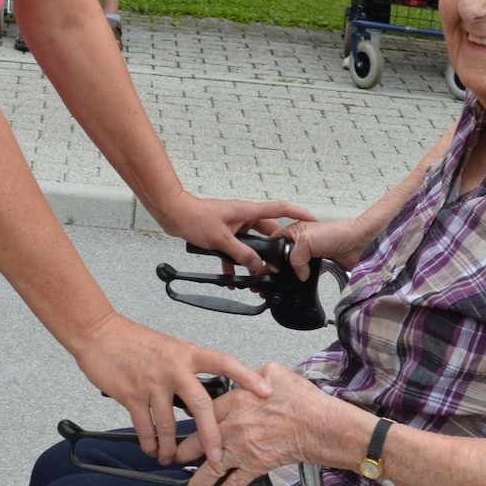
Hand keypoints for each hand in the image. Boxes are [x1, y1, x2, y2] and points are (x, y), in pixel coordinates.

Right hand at [73, 313, 270, 463]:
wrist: (99, 333)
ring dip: (170, 446)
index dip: (246, 377)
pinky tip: (151, 449)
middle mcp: (173, 368)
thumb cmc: (133, 340)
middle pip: (201, 405)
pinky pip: (144, 426)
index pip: (224, 363)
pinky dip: (149, 442)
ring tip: (171, 457)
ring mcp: (152, 382)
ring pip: (168, 424)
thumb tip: (203, 390)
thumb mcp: (169, 347)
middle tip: (217, 455)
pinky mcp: (131, 394)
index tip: (265, 391)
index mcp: (187, 354)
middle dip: (211, 435)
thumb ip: (187, 367)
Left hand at [155, 192, 315, 272]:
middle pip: (267, 232)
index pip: (280, 209)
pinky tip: (231, 276)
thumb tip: (256, 266)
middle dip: (274, 249)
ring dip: (251, 259)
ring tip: (256, 275)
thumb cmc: (195, 218)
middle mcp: (244, 217)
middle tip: (281, 263)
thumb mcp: (221, 239)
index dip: (298, 213)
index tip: (312, 219)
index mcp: (248, 211)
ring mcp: (234, 225)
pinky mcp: (223, 233)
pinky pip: (235, 248)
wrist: (173, 214)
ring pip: (250, 244)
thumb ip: (241, 254)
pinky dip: (234, 261)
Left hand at [177, 363, 361, 485]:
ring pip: (211, 468)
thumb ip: (253, 375)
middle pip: (199, 441)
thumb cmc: (301, 401)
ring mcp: (241, 449)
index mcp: (234, 402)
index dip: (191, 417)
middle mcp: (232, 428)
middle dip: (183, 452)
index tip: (184, 422)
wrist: (318, 425)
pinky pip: (234, 484)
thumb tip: (248, 376)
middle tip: (174, 457)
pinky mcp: (254, 466)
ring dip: (197, 481)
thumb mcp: (274, 372)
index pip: (202, 410)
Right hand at [266, 213, 370, 276]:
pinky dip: (306, 281)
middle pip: (282, 258)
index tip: (268, 268)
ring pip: (294, 269)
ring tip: (289, 281)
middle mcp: (301, 243)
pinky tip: (304, 283)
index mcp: (294, 231)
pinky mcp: (320, 266)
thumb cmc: (338, 233)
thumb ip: (295, 257)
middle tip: (275, 278)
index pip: (274, 243)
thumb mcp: (307, 239)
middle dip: (279, 268)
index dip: (269, 256)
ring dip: (292, 275)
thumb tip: (298, 275)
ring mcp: (311, 255)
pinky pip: (307, 276)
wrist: (360, 244)